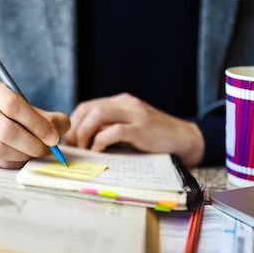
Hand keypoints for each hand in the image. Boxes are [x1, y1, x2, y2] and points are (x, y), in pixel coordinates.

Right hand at [0, 81, 70, 167]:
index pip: (13, 105)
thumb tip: (54, 135)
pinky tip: (23, 157)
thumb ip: (54, 121)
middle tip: (46, 150)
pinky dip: (14, 162)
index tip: (52, 138)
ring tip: (34, 153)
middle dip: (32, 144)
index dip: (36, 123)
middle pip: (6, 129)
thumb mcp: (38, 113)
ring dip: (23, 155)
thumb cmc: (20, 119)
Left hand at [63, 93, 203, 166]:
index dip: (74, 124)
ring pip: (97, 115)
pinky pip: (114, 131)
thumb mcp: (128, 129)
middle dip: (76, 130)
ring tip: (86, 149)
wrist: (184, 139)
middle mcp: (126, 103)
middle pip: (88, 109)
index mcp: (121, 102)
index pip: (87, 106)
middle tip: (75, 148)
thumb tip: (82, 142)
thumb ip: (109, 128)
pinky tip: (99, 151)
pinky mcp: (141, 128)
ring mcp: (134, 114)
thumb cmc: (153, 139)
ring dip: (85, 134)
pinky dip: (101, 141)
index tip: (69, 142)